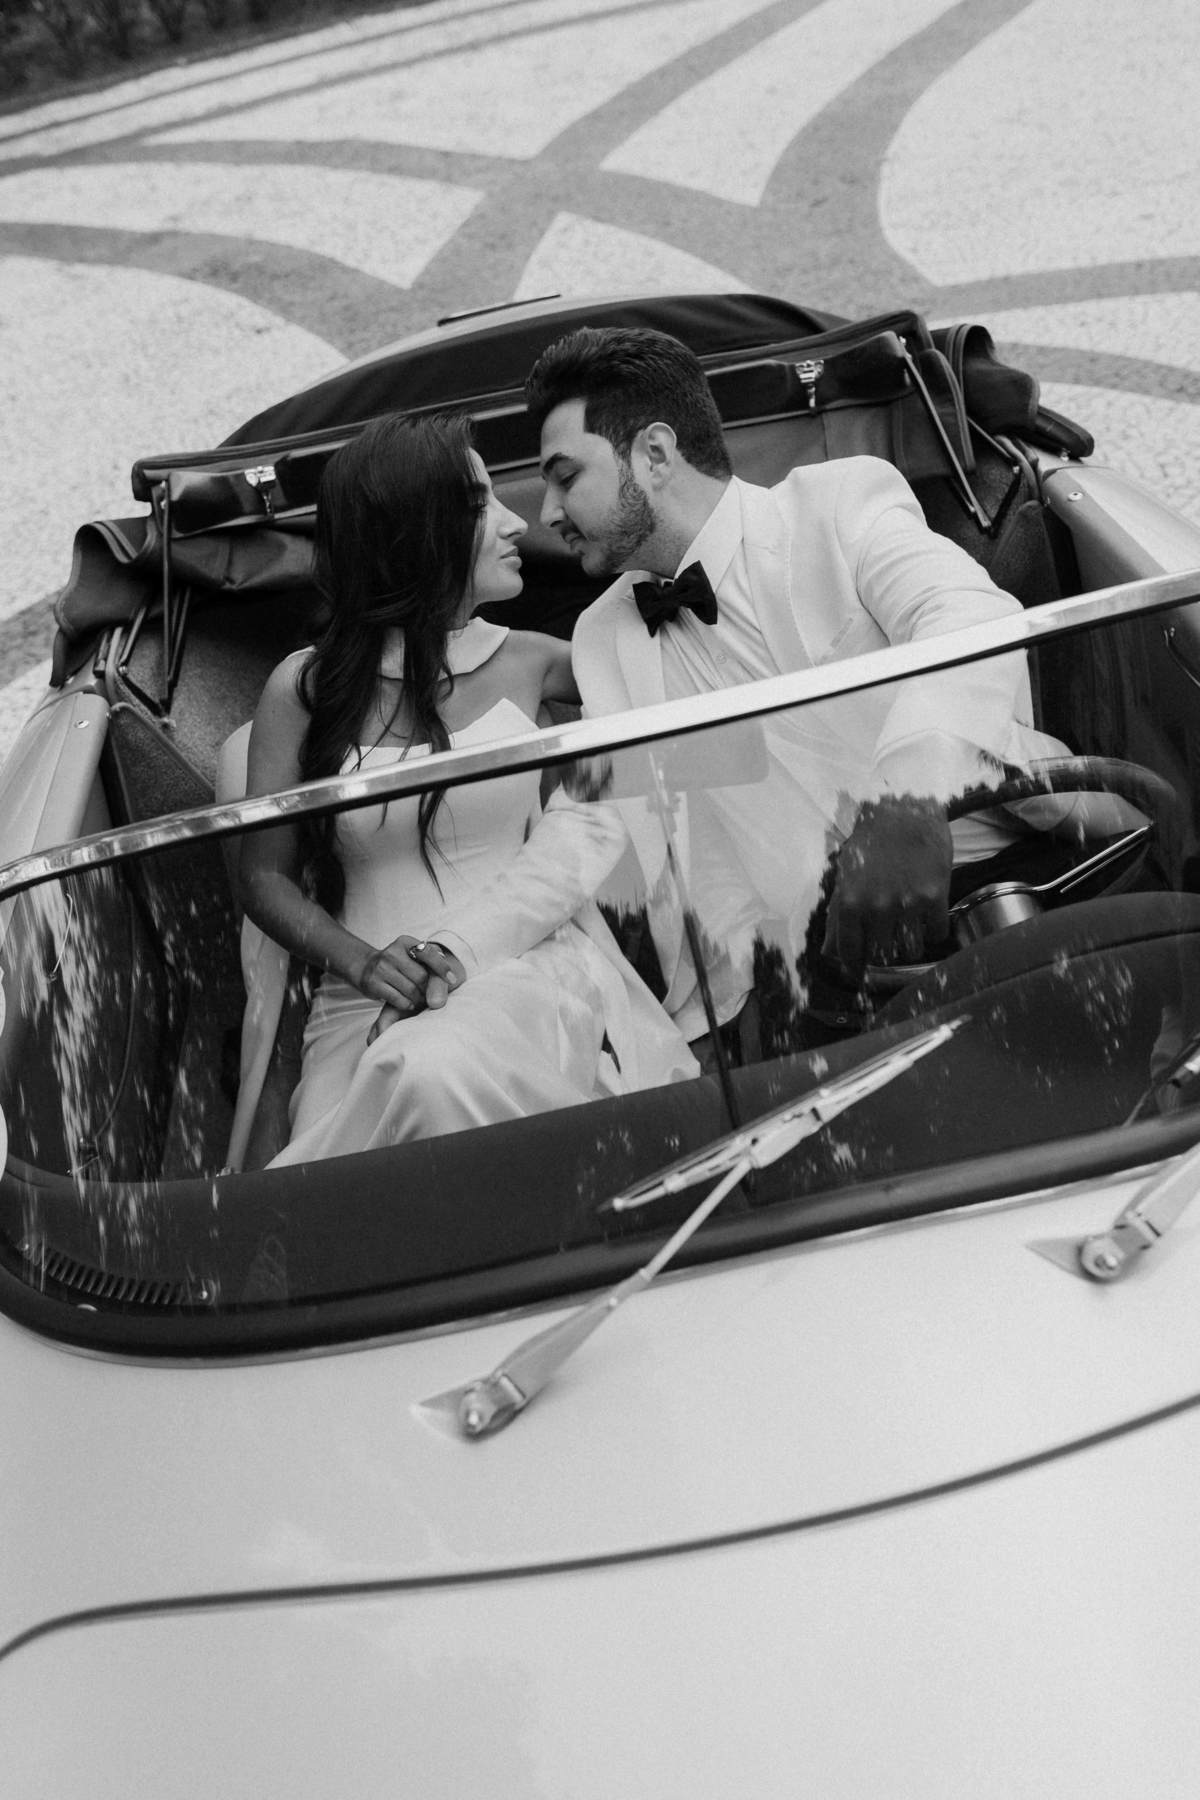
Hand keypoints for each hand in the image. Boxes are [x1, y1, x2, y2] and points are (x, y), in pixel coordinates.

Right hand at [365, 939, 466, 1043]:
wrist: (366, 967)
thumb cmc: (398, 964)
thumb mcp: (412, 955)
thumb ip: (432, 959)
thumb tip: (452, 979)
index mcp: (404, 942)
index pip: (428, 953)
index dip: (442, 967)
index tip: (453, 980)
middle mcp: (391, 953)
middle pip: (421, 976)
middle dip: (429, 988)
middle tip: (430, 994)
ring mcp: (381, 968)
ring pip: (411, 990)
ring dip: (419, 999)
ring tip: (420, 999)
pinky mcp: (373, 984)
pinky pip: (399, 1000)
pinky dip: (408, 1004)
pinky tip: (408, 1003)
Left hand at [821, 796, 952, 976]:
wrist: (906, 808)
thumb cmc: (871, 841)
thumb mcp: (845, 875)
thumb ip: (838, 916)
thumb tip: (829, 952)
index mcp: (848, 903)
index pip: (850, 953)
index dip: (856, 965)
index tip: (860, 970)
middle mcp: (875, 908)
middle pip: (882, 954)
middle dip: (884, 952)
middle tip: (888, 941)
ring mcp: (906, 904)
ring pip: (910, 950)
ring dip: (910, 945)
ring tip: (909, 930)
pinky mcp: (935, 898)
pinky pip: (936, 934)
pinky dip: (933, 932)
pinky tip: (929, 919)